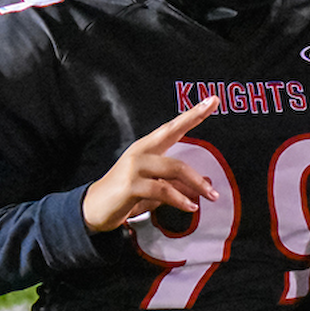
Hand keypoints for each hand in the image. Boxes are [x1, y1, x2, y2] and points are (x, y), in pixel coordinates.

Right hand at [82, 96, 220, 232]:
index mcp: (147, 148)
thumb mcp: (156, 189)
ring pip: (174, 168)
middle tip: (215, 106)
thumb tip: (205, 184)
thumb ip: (178, 184)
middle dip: (194, 117)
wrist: (94, 210)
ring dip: (196, 183)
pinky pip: (163, 190)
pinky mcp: (131, 185)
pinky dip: (180, 200)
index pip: (172, 127)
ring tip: (211, 196)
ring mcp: (134, 167)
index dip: (192, 113)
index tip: (211, 100)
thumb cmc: (125, 196)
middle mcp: (140, 152)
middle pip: (171, 132)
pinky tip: (190, 207)